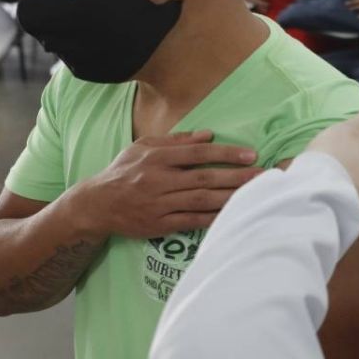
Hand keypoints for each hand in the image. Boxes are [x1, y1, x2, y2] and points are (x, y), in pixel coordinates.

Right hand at [79, 130, 264, 237]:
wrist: (96, 205)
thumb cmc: (123, 172)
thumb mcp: (143, 147)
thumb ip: (176, 140)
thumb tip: (208, 134)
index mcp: (157, 158)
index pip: (197, 153)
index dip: (225, 154)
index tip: (250, 154)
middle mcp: (159, 180)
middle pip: (204, 178)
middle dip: (236, 177)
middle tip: (262, 175)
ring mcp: (159, 204)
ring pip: (201, 201)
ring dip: (230, 198)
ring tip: (254, 195)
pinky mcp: (159, 224)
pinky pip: (191, 221)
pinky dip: (212, 219)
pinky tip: (231, 215)